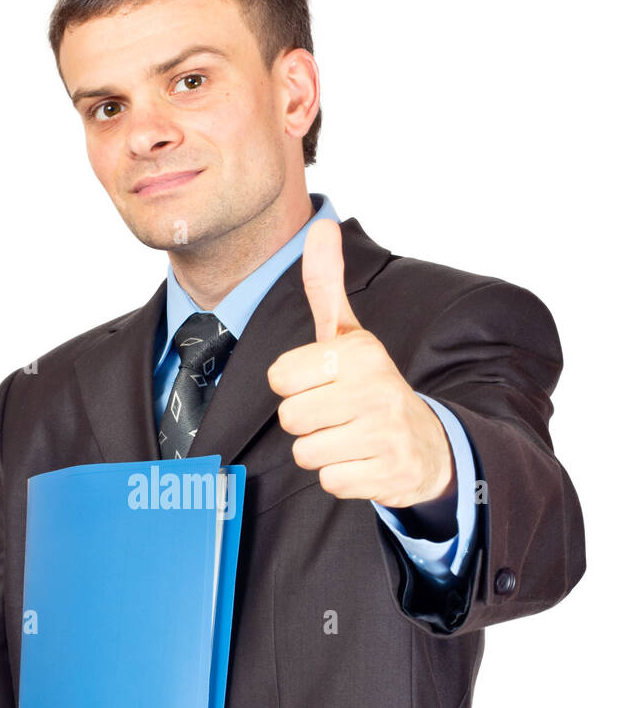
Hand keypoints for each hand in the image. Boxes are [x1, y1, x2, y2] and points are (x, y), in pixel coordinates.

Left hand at [266, 219, 454, 509]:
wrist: (427, 442)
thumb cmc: (372, 386)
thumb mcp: (350, 335)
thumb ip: (326, 286)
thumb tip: (320, 226)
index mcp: (358, 351)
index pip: (280, 377)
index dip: (295, 385)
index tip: (324, 383)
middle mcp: (374, 388)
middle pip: (290, 417)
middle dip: (307, 422)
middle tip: (337, 414)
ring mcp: (383, 433)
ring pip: (305, 453)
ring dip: (322, 450)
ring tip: (349, 436)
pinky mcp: (387, 473)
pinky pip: (329, 481)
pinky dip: (341, 477)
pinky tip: (362, 460)